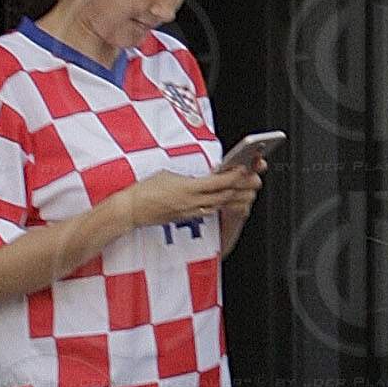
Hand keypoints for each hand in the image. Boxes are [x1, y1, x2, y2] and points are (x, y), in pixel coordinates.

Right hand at [132, 167, 260, 228]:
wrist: (132, 209)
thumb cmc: (146, 190)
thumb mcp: (168, 174)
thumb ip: (188, 177)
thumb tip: (201, 177)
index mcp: (187, 188)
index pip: (217, 182)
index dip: (233, 176)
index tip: (244, 169)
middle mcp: (191, 202)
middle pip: (223, 196)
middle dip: (241, 188)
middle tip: (255, 181)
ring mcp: (189, 212)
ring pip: (218, 205)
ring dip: (234, 199)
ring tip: (247, 192)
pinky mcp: (186, 218)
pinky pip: (208, 211)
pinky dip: (220, 206)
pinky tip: (228, 202)